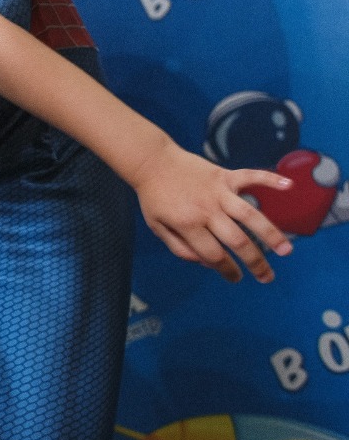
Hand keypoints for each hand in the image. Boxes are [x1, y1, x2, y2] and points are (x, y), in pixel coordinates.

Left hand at [129, 141, 294, 282]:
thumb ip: (180, 248)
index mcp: (187, 224)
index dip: (227, 270)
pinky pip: (250, 176)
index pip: (214, 255)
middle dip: (255, 262)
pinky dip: (269, 179)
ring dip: (270, 234)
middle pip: (237, 240)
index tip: (236, 278)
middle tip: (267, 278)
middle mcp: (206, 209)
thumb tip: (207, 264)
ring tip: (286, 251)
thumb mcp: (157, 227)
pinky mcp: (223, 175)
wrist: (151, 161)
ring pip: (250, 215)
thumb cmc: (154, 197)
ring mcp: (218, 191)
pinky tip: (288, 186)